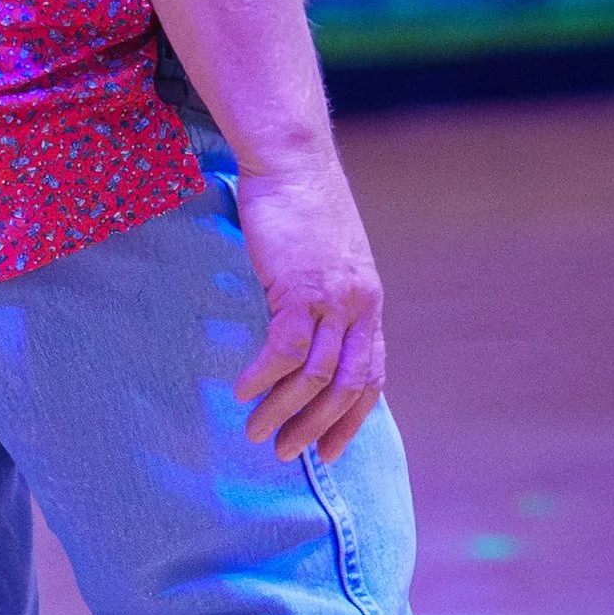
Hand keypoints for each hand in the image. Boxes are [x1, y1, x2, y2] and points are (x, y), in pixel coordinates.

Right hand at [230, 151, 385, 464]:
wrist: (292, 161)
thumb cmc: (301, 204)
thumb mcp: (326, 258)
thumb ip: (325, 296)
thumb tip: (304, 331)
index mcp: (368, 302)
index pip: (371, 376)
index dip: (352, 419)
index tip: (331, 451)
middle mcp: (359, 306)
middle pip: (347, 386)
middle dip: (316, 428)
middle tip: (285, 453)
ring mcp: (332, 298)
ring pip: (315, 375)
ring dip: (284, 410)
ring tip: (255, 432)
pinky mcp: (299, 287)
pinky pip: (285, 348)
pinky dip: (264, 376)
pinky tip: (242, 390)